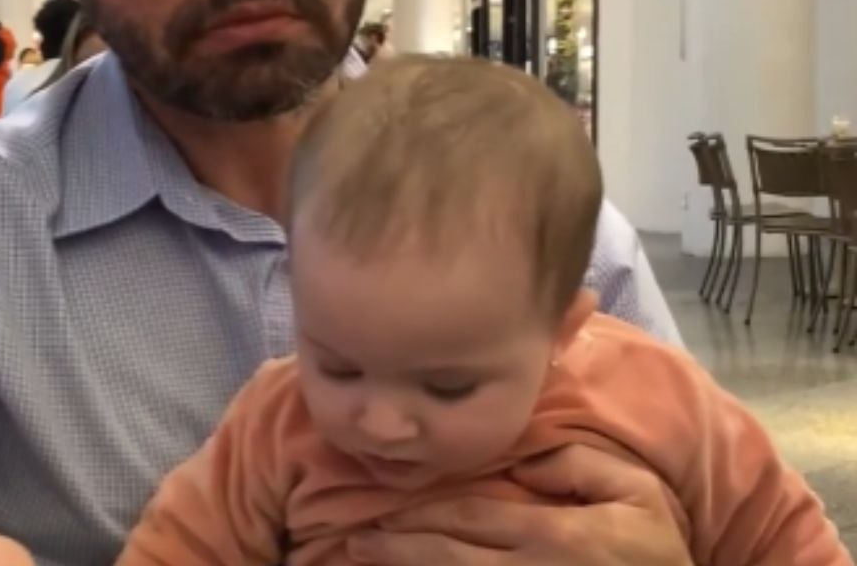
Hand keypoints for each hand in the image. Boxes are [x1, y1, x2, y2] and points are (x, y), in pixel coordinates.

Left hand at [346, 445, 692, 565]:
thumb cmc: (658, 548)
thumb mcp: (636, 492)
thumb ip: (576, 466)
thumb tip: (518, 458)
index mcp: (557, 537)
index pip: (471, 516)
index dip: (422, 511)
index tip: (383, 506)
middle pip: (449, 558)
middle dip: (398, 548)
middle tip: (356, 541)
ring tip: (364, 559)